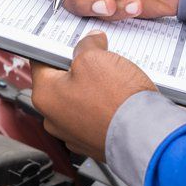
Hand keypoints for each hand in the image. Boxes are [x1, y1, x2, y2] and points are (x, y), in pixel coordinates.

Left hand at [31, 31, 155, 160]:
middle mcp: (53, 119)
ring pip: (78, 100)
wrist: (144, 135)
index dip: (57, 48)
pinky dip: (102, 107)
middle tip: (98, 59)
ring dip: (92, 88)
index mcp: (45, 96)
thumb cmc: (116, 101)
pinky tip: (117, 100)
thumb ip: (87, 46)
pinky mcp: (91, 142)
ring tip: (112, 81)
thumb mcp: (95, 57)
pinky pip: (92, 117)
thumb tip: (90, 43)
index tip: (71, 42)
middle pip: (61, 82)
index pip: (40, 62)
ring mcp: (72, 134)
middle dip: (78, 69)